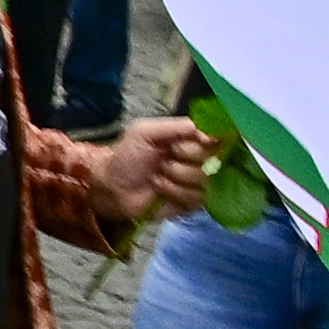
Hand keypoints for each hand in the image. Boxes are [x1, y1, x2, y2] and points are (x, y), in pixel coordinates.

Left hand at [101, 114, 221, 216]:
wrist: (112, 188)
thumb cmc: (126, 156)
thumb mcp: (144, 131)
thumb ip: (177, 126)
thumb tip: (211, 134)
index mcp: (188, 139)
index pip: (216, 136)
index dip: (209, 140)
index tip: (199, 141)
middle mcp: (197, 159)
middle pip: (214, 157)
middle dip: (185, 157)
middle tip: (164, 158)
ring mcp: (197, 182)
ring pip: (205, 178)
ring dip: (176, 176)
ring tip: (157, 175)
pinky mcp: (193, 202)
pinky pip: (197, 197)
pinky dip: (175, 192)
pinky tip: (160, 189)